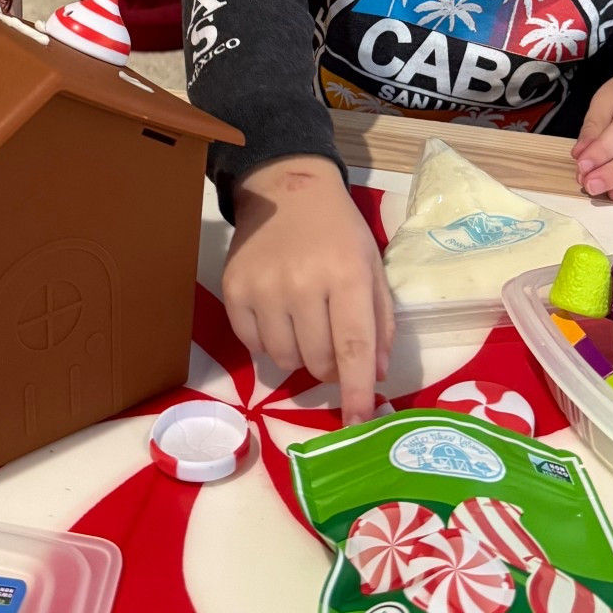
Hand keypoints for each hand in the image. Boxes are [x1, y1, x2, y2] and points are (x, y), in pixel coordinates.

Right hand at [224, 156, 393, 425]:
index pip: (353, 348)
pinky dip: (269, 342)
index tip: (359, 423)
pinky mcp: (233, 289)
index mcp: (346, 275)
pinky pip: (253, 345)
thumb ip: (379, 321)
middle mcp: (302, 283)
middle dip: (329, 368)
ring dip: (299, 356)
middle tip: (332, 346)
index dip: (356, 392)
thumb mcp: (371, 266)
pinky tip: (278, 315)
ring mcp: (263, 287)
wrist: (286, 189)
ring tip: (304, 326)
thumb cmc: (338, 231)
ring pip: (283, 359)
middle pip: (317, 361)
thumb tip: (375, 375)